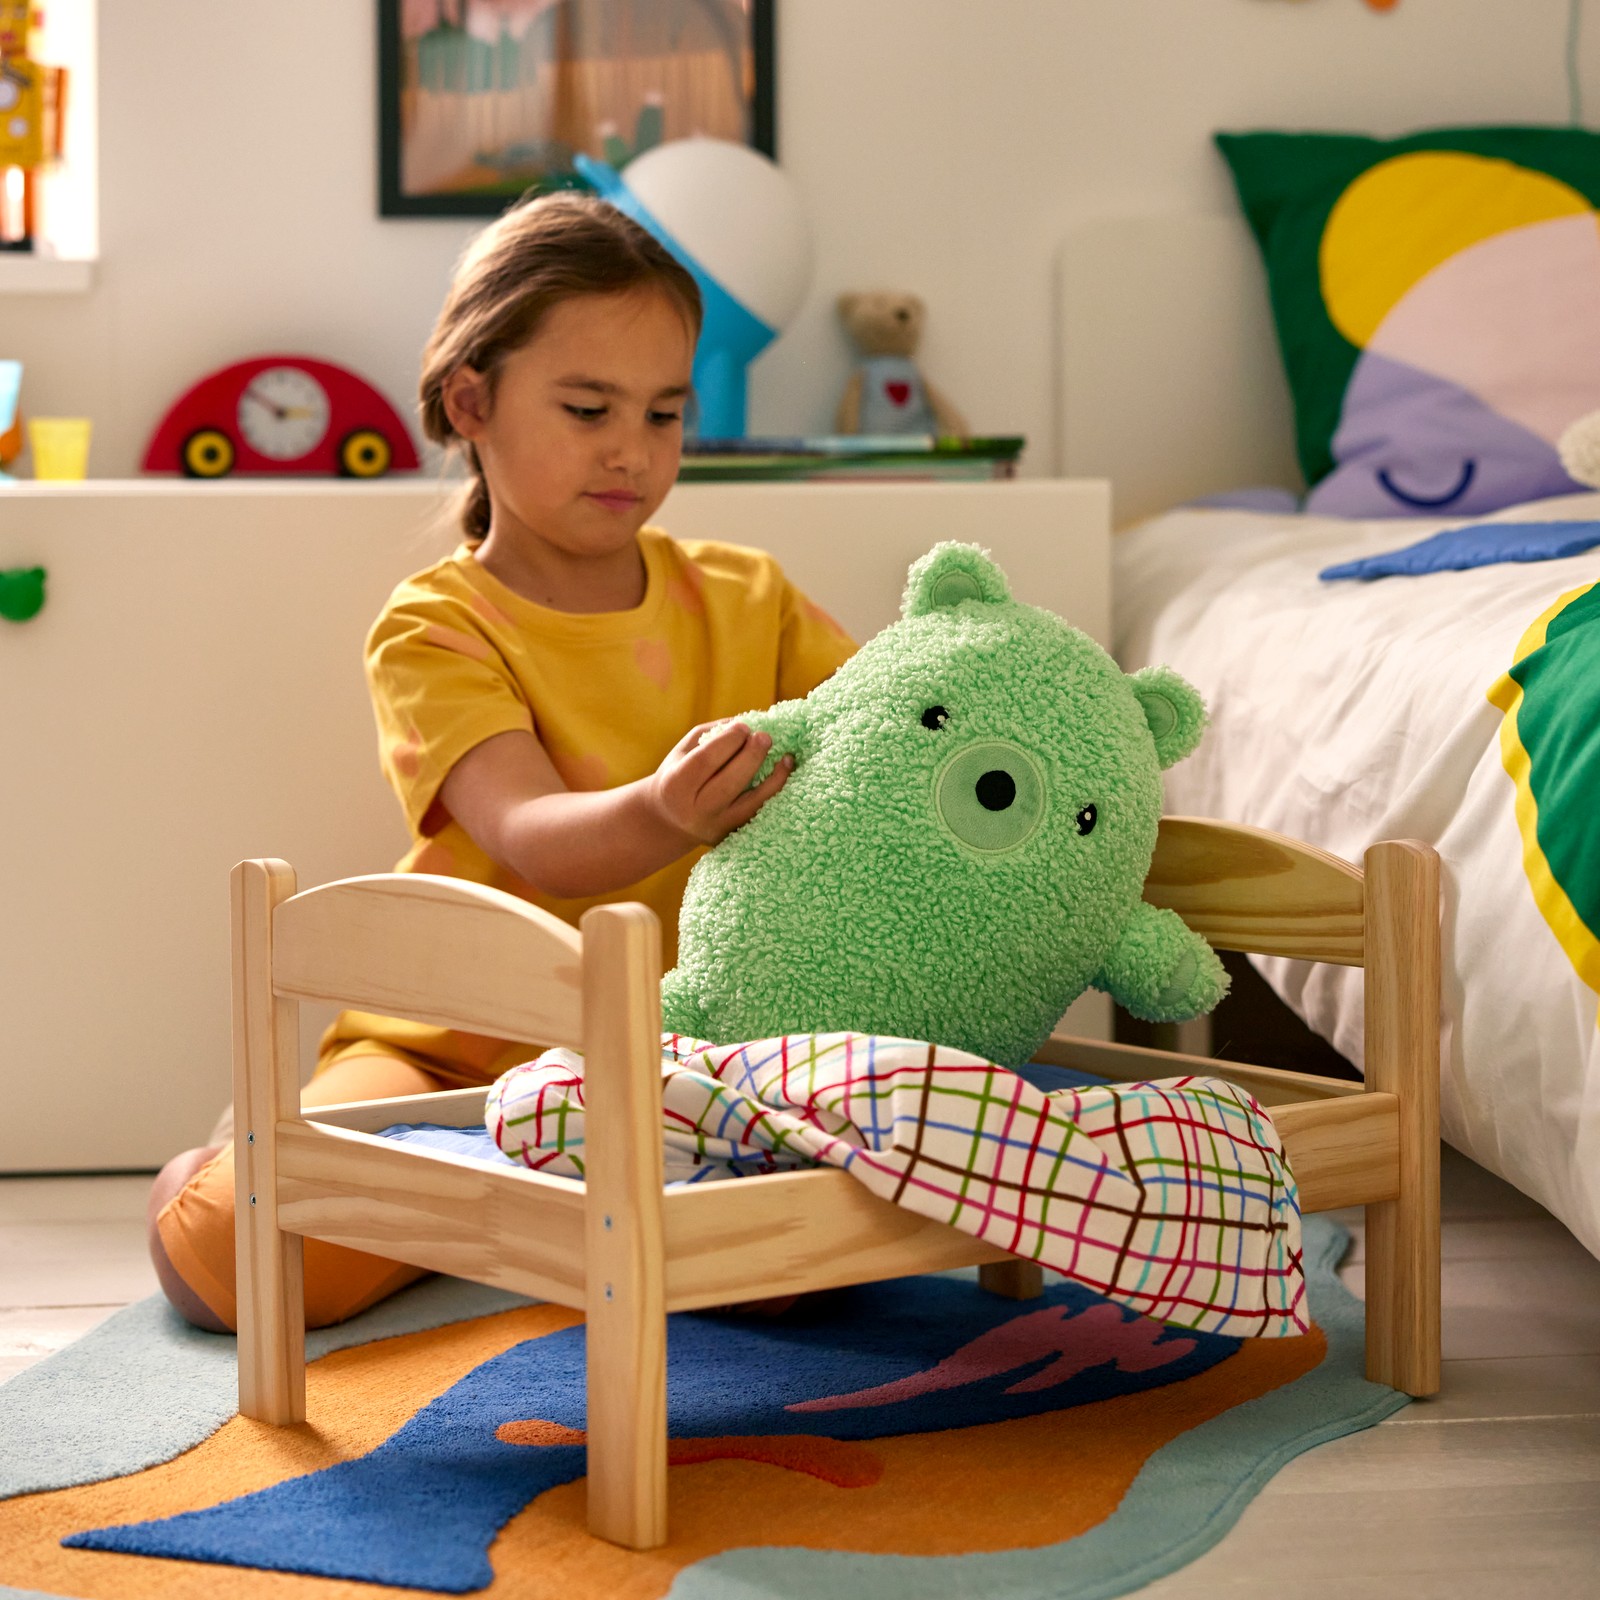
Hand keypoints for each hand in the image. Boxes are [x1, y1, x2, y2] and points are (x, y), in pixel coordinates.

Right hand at [649, 719, 793, 846]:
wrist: (671, 822)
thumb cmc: (679, 776)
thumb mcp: (683, 752)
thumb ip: (711, 734)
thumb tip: (747, 721)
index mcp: (677, 785)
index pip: (705, 760)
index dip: (728, 741)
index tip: (744, 726)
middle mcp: (696, 810)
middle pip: (730, 782)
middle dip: (752, 756)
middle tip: (766, 737)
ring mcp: (717, 826)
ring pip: (751, 804)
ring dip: (774, 778)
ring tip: (786, 757)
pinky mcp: (733, 835)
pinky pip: (760, 813)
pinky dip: (776, 792)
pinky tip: (786, 772)